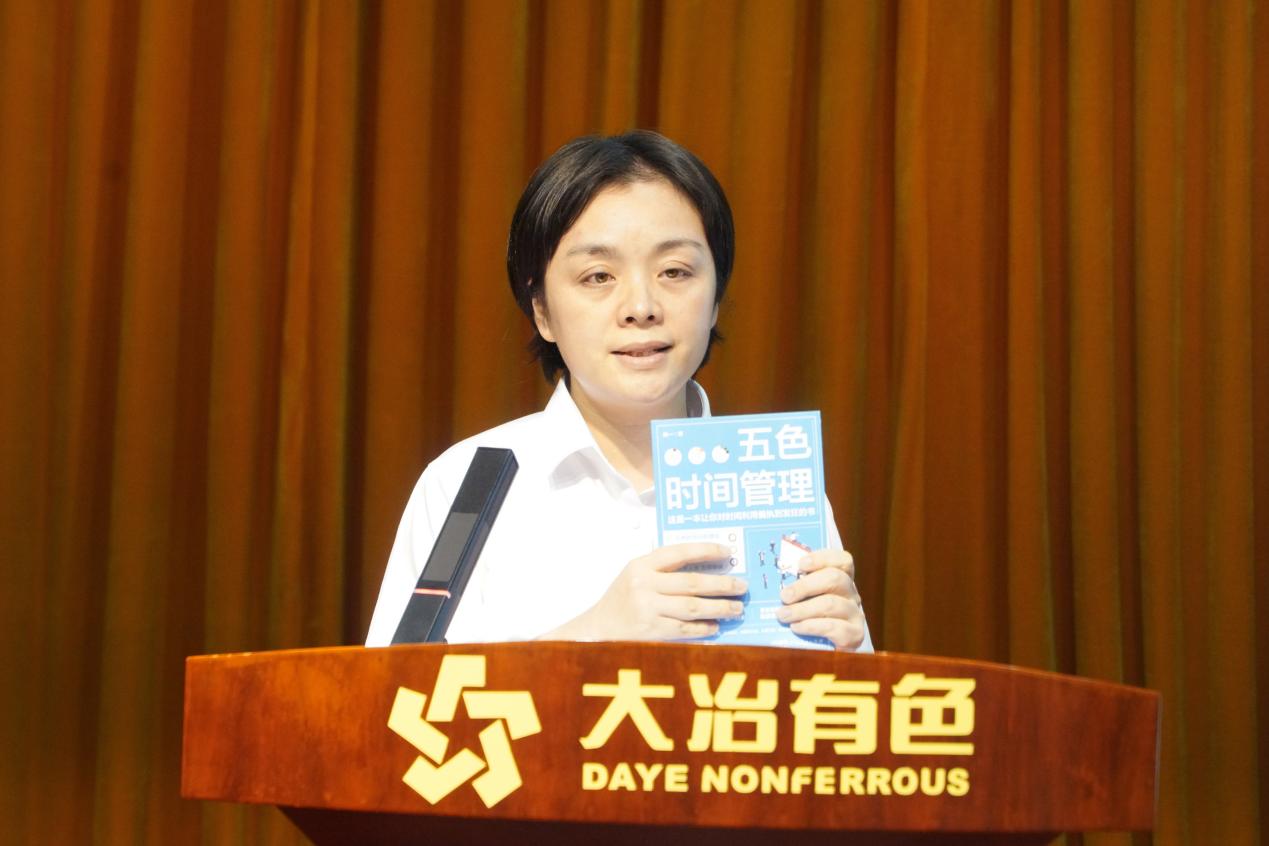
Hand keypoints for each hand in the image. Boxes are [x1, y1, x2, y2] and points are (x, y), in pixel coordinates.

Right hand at [547, 543, 746, 641]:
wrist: (597, 629)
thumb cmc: (622, 599)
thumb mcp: (636, 574)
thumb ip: (663, 569)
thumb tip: (707, 568)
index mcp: (641, 565)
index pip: (679, 552)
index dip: (706, 550)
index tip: (728, 552)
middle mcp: (643, 585)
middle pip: (692, 583)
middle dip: (722, 585)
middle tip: (742, 586)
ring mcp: (647, 609)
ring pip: (692, 607)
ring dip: (719, 608)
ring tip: (736, 608)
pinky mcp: (650, 631)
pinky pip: (685, 629)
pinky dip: (703, 628)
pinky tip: (716, 626)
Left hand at [775, 549, 866, 650]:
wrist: (823, 656)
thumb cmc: (808, 621)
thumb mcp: (802, 601)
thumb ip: (794, 587)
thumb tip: (765, 578)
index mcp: (840, 581)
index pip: (842, 560)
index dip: (822, 558)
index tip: (800, 564)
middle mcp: (851, 595)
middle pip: (835, 579)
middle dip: (806, 586)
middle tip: (784, 596)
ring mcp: (855, 614)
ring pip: (831, 603)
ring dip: (803, 609)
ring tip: (783, 615)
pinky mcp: (854, 635)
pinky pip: (834, 627)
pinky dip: (811, 626)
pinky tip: (796, 628)